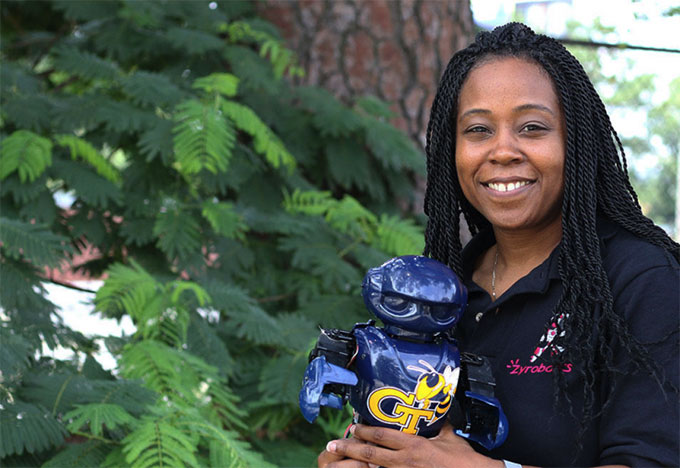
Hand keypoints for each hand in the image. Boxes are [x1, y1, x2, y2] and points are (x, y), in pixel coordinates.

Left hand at [322, 423, 501, 467]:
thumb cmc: (463, 458)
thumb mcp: (448, 436)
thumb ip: (435, 426)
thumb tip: (431, 414)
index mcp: (414, 445)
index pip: (382, 435)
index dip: (364, 430)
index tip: (351, 427)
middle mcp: (405, 461)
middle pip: (370, 455)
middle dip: (348, 449)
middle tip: (331, 446)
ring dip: (356, 467)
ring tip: (339, 463)